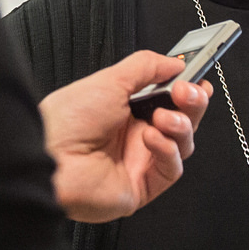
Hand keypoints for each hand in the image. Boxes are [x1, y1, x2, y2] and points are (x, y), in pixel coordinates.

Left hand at [43, 51, 212, 222]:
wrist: (49, 157)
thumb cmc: (67, 121)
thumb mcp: (110, 80)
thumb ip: (146, 67)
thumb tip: (174, 63)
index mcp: (125, 110)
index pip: (168, 100)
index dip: (188, 90)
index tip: (198, 79)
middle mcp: (134, 136)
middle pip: (181, 121)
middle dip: (192, 104)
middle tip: (189, 92)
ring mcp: (139, 162)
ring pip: (182, 144)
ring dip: (180, 125)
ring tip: (161, 116)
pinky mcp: (142, 187)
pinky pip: (171, 169)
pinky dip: (167, 150)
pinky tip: (151, 138)